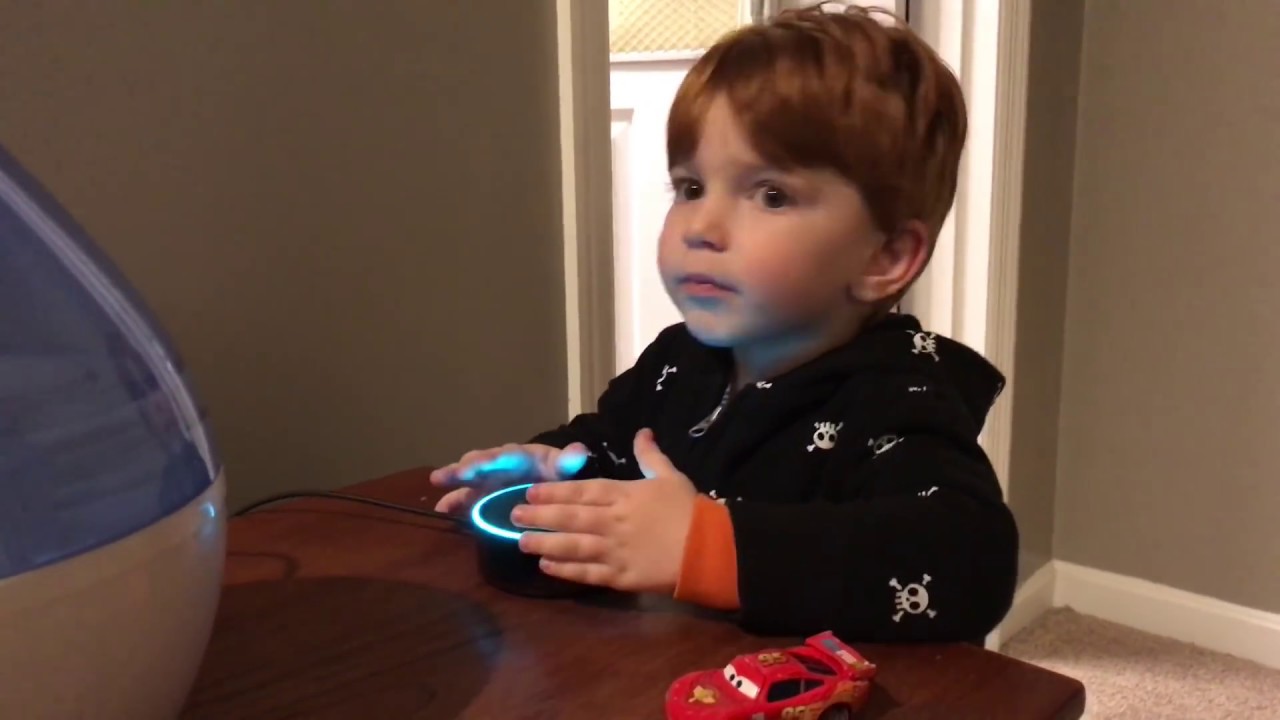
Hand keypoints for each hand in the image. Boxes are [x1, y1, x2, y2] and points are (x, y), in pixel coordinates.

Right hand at [429, 442, 588, 514]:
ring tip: (437, 488)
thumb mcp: (566, 467)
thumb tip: (578, 451)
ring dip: (454, 484)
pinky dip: (455, 502)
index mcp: (521, 456)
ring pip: (470, 480)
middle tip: (448, 476)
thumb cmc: (558, 473)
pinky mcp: (484, 496)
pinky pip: (468, 498)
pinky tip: (443, 511)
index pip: (504, 455)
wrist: (556, 486)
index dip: (491, 460)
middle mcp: (501, 465)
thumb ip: (569, 461)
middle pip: (481, 463)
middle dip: (465, 469)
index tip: (477, 466)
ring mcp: (491, 481)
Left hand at [513, 428, 696, 592]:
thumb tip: (641, 431)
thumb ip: (650, 456)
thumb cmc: (690, 510)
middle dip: (539, 516)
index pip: (581, 491)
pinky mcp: (621, 577)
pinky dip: (565, 570)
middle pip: (570, 518)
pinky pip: (587, 573)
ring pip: (572, 546)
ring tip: (521, 541)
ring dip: (545, 543)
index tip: (530, 491)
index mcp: (624, 495)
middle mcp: (613, 522)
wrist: (710, 550)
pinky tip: (547, 567)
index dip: (553, 491)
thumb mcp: (671, 476)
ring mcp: (615, 551)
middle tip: (513, 515)